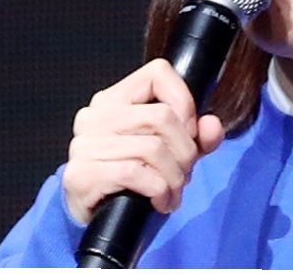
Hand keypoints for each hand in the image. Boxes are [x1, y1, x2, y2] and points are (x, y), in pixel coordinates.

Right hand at [62, 58, 226, 224]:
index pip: (158, 72)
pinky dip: (157, 190)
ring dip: (174, 176)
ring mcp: (83, 144)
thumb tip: (211, 125)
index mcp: (114, 99)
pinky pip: (134, 173)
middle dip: (185, 150)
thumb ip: (197, 136)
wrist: (101, 219)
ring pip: (152, 148)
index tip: (190, 131)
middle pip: (162, 116)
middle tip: (185, 172)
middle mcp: (94, 115)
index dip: (184, 100)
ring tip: (173, 190)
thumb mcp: (172, 153)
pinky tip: (160, 201)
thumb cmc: (134, 179)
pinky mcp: (81, 174)